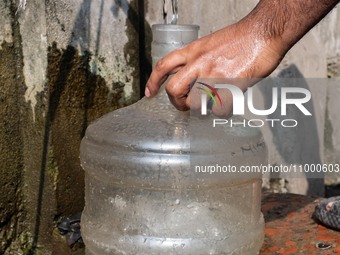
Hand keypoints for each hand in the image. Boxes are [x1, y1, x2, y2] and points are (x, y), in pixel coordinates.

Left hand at [145, 18, 283, 115]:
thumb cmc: (242, 38)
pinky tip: (229, 104)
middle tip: (185, 106)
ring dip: (203, 109)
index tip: (150, 93)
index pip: (164, 66)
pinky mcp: (230, 86)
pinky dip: (223, 111)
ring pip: (195, 104)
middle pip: (173, 90)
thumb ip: (199, 61)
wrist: (264, 32)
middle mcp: (199, 63)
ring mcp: (214, 75)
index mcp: (194, 51)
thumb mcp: (211, 44)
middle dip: (176, 103)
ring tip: (213, 104)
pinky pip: (219, 109)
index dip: (153, 81)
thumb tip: (194, 80)